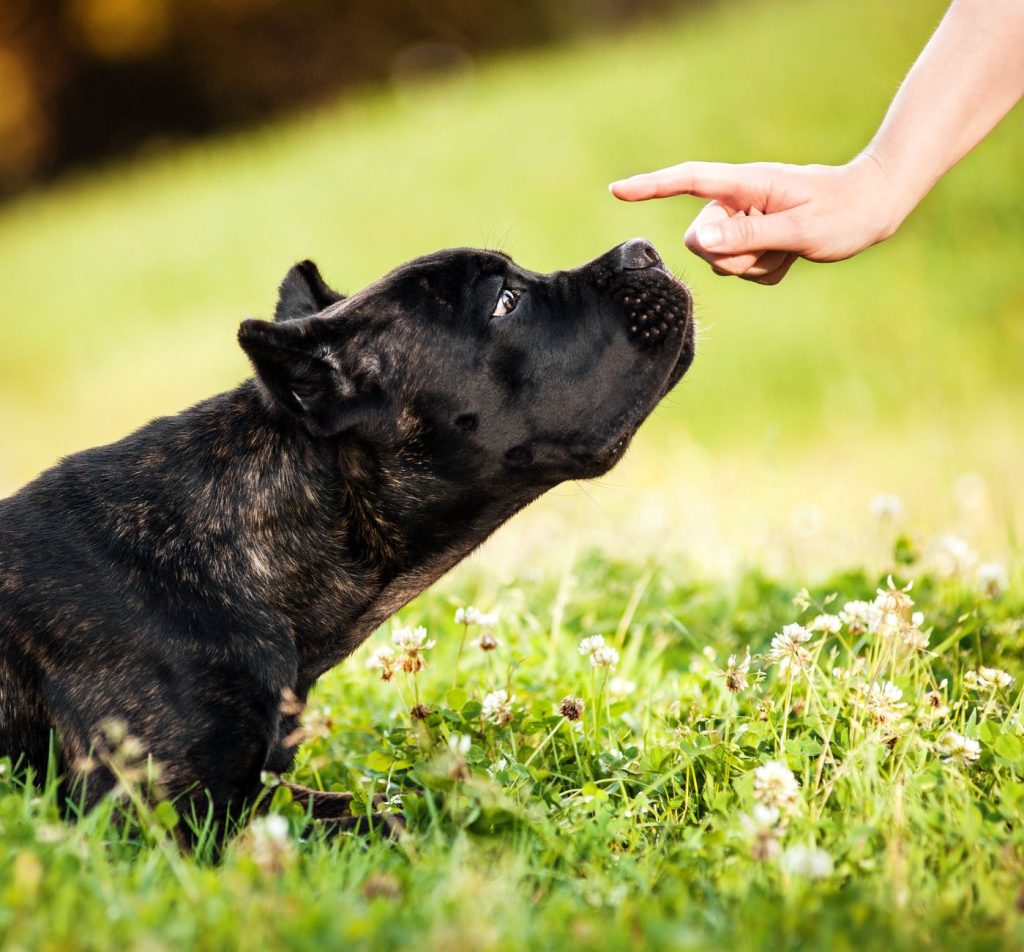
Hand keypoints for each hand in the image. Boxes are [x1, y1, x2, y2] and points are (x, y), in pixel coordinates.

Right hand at [610, 154, 901, 284]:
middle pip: (702, 239)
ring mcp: (746, 220)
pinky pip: (742, 270)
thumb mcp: (798, 230)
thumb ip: (746, 235)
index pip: (688, 182)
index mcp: (745, 184)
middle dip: (731, 256)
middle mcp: (739, 200)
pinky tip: (791, 256)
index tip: (616, 190)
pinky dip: (765, 271)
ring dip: (753, 265)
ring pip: (721, 260)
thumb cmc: (844, 212)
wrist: (875, 206)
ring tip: (789, 250)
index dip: (650, 186)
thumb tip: (697, 239)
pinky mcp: (756, 239)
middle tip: (775, 249)